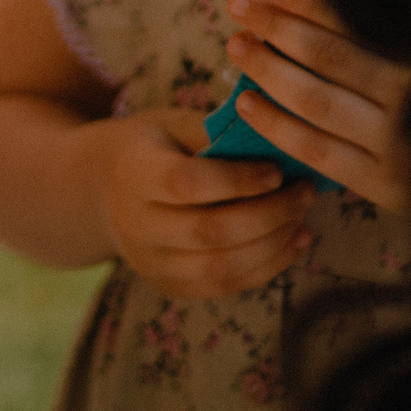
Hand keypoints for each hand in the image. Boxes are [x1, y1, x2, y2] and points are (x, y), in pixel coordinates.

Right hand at [86, 108, 313, 298]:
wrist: (105, 187)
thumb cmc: (154, 146)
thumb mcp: (174, 124)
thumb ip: (218, 136)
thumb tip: (281, 146)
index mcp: (133, 173)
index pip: (188, 184)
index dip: (238, 180)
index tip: (277, 170)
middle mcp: (135, 224)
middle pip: (210, 232)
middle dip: (269, 215)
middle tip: (305, 192)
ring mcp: (149, 262)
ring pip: (221, 268)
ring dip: (274, 246)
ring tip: (303, 219)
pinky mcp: (168, 285)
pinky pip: (225, 287)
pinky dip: (266, 267)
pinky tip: (292, 242)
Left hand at [224, 0, 410, 211]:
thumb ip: (388, 35)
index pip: (358, 24)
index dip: (313, 3)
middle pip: (331, 57)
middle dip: (279, 27)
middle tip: (239, 5)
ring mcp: (399, 146)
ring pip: (317, 101)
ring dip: (269, 70)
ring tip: (236, 45)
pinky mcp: (384, 186)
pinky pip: (317, 151)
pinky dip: (277, 126)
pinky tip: (245, 103)